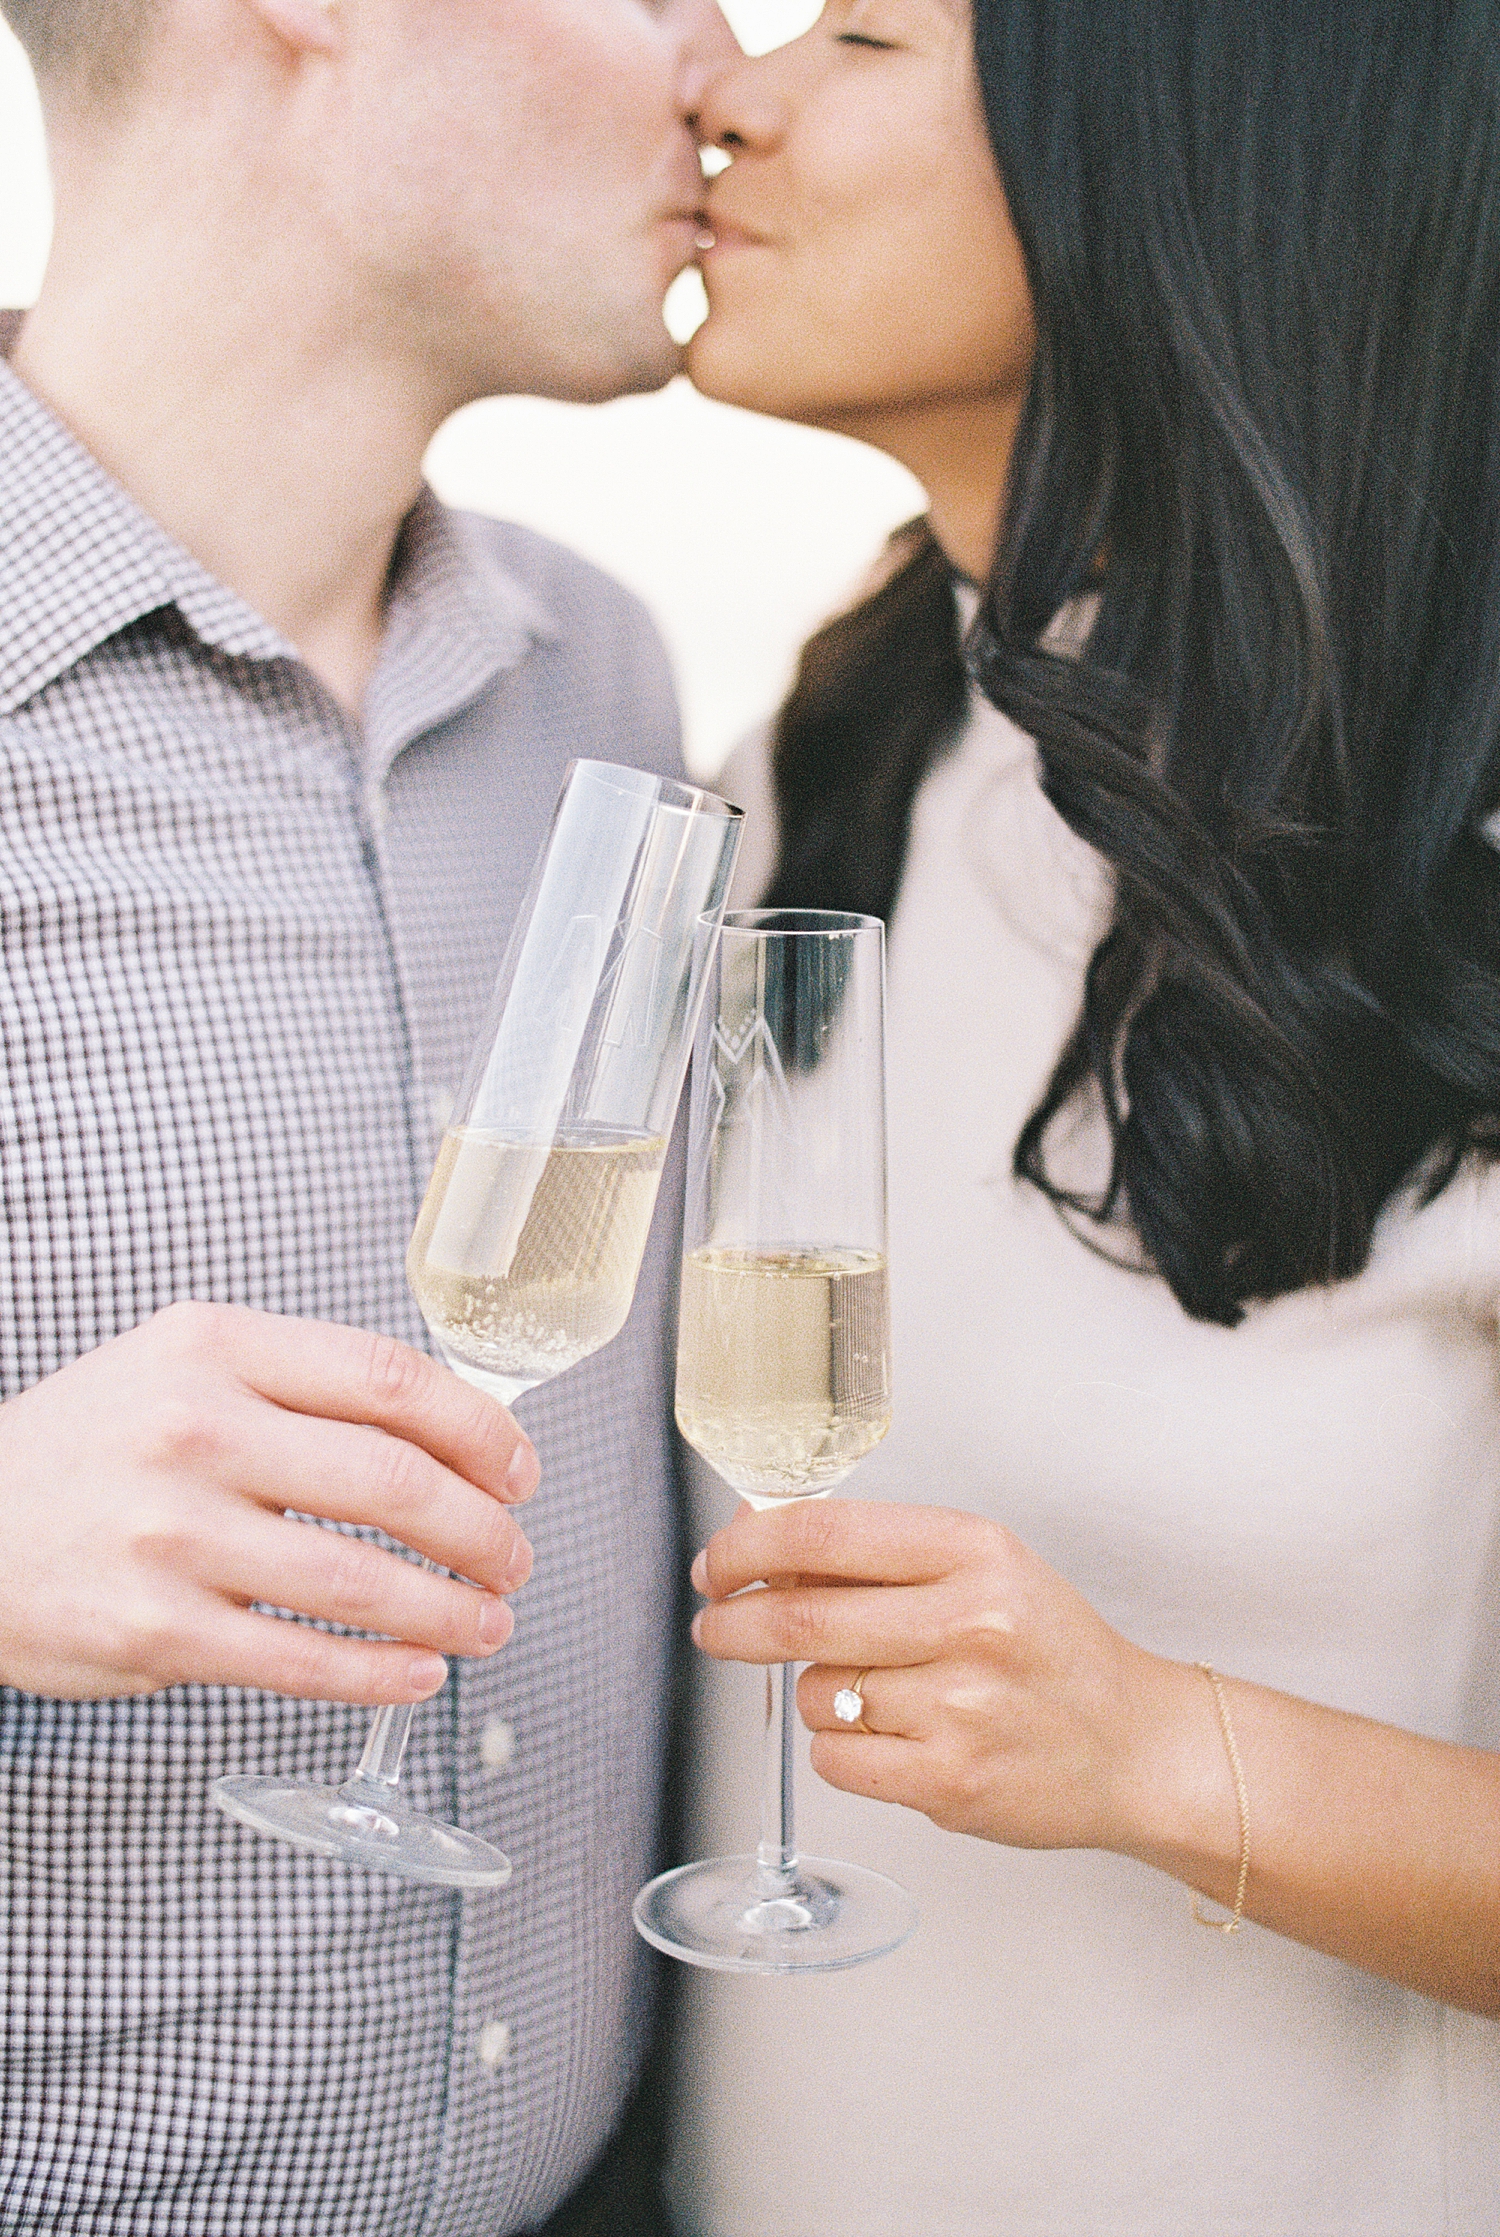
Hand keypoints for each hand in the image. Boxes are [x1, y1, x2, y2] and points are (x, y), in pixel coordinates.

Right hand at [0, 1301, 538, 1703]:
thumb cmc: (94, 1447)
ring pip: (360, 1582)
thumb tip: (448, 1432)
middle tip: (514, 1557)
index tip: (518, 1470)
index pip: (389, 1381)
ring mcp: (171, 1536)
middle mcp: (194, 1432)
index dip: (480, 1432)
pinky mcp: (154, 1631)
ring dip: (450, 1610)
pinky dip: (380, 1673)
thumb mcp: (183, 1366)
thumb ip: (300, 1383)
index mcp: (215, 1348)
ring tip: (488, 1621)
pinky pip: (300, 1662)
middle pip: (393, 1482)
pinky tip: (418, 1670)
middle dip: (484, 1531)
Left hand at [691, 1498, 1188, 1855]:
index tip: (717, 1563)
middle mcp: (970, 1622)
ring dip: (821, 1693)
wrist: (1134, 1746)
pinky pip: (837, 1760)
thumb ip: (874, 1555)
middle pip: (801, 1617)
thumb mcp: (979, 1569)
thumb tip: (756, 1535)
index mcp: (974, 1551)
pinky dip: (844, 1750)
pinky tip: (894, 1739)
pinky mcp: (951, 1783)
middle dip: (735, 1622)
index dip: (749, 1547)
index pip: (825, 1534)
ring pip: (818, 1694)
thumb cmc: (1047, 1651)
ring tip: (882, 1694)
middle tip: (715, 1624)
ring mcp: (961, 1708)